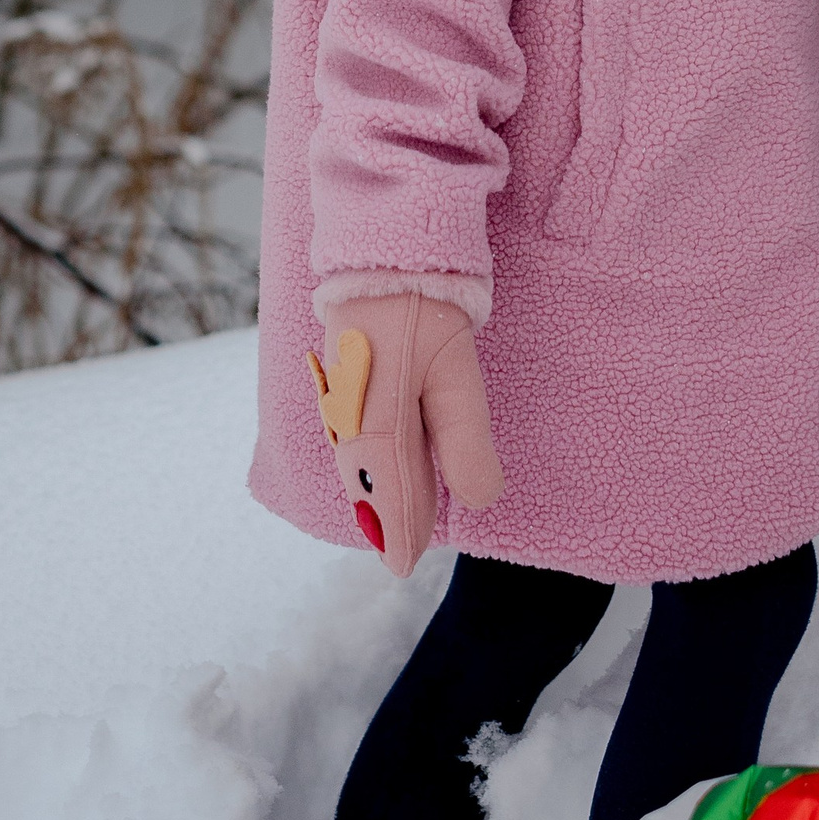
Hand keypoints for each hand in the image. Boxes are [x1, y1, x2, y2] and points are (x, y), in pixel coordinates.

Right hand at [307, 290, 504, 576]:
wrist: (380, 253)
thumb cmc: (421, 309)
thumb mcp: (455, 374)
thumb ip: (464, 440)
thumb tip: (478, 499)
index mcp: (374, 427)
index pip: (388, 497)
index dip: (399, 533)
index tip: (404, 566)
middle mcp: (348, 422)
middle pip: (368, 484)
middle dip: (387, 518)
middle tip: (405, 553)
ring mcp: (339, 400)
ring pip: (357, 463)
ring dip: (376, 493)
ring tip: (395, 519)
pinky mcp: (340, 379)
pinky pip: (351, 438)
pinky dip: (366, 463)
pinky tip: (378, 465)